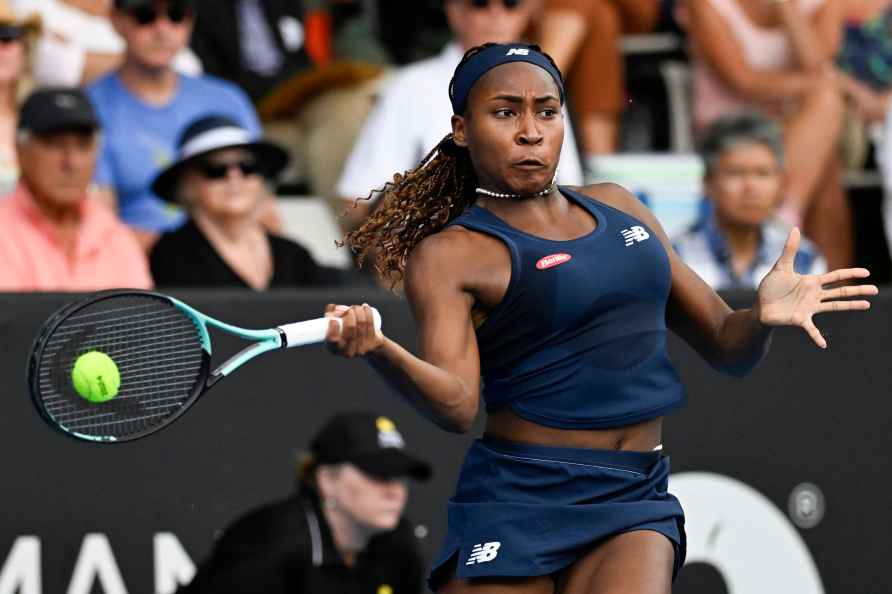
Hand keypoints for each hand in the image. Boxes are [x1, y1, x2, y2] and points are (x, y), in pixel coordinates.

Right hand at [324, 303, 384, 357]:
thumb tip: (332, 307)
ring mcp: (362, 348)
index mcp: (335, 349)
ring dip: (358, 311)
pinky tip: (365, 307)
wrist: (367, 347)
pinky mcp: (373, 343)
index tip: (334, 318)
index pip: (333, 339)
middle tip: (348, 309)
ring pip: (361, 323)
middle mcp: (349, 351)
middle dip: (349, 313)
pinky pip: (371, 324)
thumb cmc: (346, 335)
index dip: (333, 328)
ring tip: (355, 307)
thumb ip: (329, 317)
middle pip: (351, 328)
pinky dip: (368, 313)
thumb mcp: (335, 331)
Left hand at [755, 228, 877, 347]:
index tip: (867, 272)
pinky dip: (817, 337)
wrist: (760, 306)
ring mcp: (810, 308)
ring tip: (867, 306)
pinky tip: (824, 345)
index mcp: (812, 282)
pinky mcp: (800, 319)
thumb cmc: (770, 288)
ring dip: (850, 306)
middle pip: (841, 291)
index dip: (850, 273)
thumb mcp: (780, 267)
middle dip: (857, 290)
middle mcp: (814, 295)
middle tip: (875, 290)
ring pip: (835, 306)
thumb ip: (789, 250)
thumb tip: (794, 228)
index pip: (835, 276)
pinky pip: (812, 329)